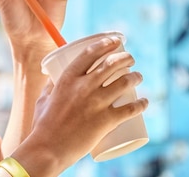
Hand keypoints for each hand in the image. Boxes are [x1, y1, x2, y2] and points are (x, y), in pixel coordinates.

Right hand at [19, 37, 147, 172]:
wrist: (48, 148)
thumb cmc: (44, 124)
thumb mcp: (44, 99)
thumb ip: (50, 87)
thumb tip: (54, 79)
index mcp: (67, 78)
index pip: (90, 53)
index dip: (105, 43)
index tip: (115, 40)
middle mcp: (83, 87)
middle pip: (111, 64)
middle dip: (125, 57)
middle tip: (130, 58)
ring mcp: (96, 103)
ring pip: (124, 82)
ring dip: (136, 76)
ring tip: (138, 76)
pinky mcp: (106, 121)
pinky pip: (130, 109)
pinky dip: (141, 104)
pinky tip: (145, 102)